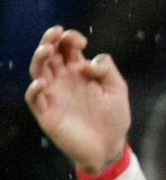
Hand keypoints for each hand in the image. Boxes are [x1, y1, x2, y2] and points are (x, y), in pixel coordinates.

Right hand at [24, 27, 130, 175]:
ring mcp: (53, 95)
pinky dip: (34, 89)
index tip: (81, 41)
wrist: (110, 146)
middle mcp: (63, 80)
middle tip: (56, 33)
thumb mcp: (117, 89)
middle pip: (49, 55)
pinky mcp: (46, 113)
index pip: (68, 48)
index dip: (70, 39)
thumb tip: (89, 61)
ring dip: (39, 59)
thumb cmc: (113, 117)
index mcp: (79, 71)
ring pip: (38, 71)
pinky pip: (34, 99)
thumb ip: (107, 70)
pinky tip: (42, 83)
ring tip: (47, 50)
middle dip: (50, 41)